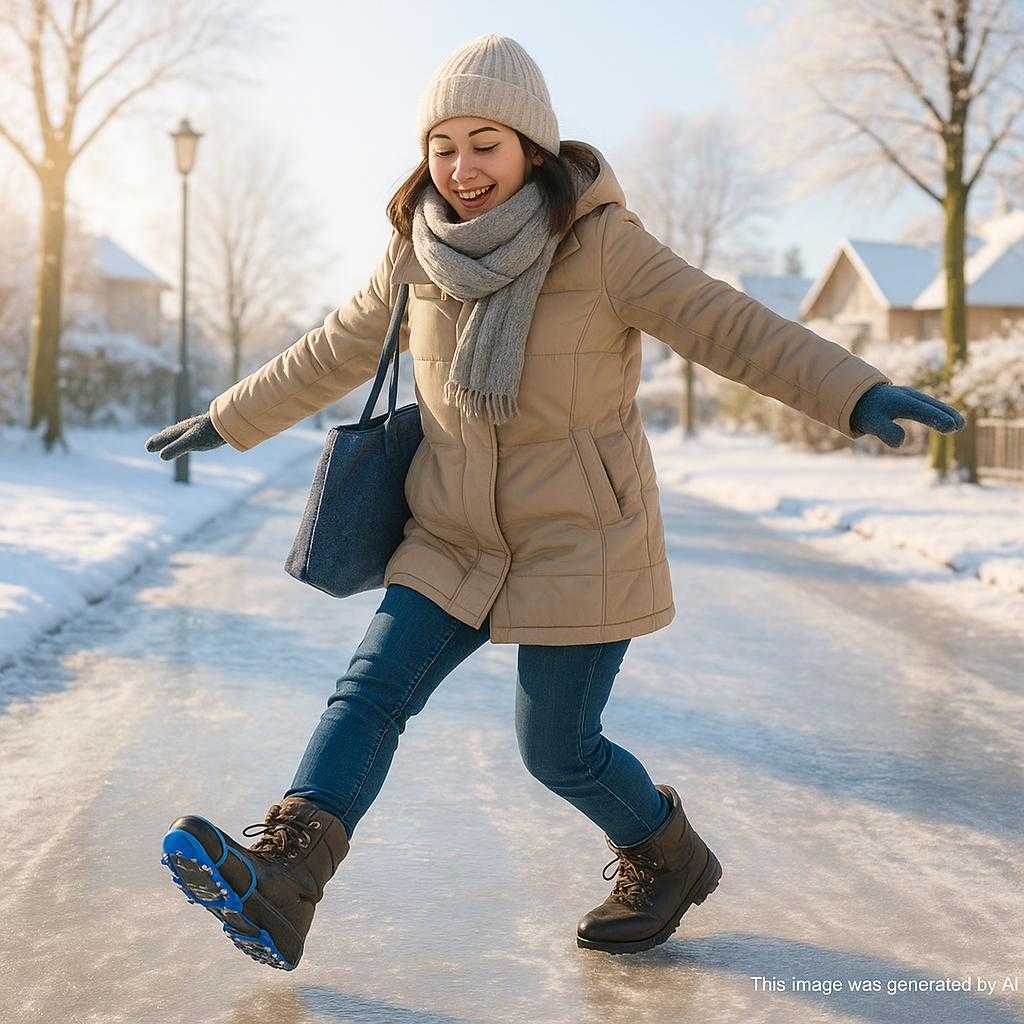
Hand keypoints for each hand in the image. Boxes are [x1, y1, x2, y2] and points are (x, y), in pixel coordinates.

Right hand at [145, 413, 227, 459]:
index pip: (165, 437)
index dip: (157, 443)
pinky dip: (187, 439)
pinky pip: (193, 435)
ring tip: (169, 441)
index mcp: (181, 430)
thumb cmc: (209, 432)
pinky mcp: (207, 432)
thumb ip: (176, 447)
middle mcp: (187, 428)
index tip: (148, 448)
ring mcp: (197, 429)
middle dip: (162, 440)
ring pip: (181, 434)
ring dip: (173, 439)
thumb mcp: (191, 441)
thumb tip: (161, 456)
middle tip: (152, 445)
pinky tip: (193, 440)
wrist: (230, 421)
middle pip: (171, 435)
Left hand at [849, 383, 965, 447]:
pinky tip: (949, 420)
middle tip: (959, 426)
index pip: (921, 410)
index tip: (951, 427)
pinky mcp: (911, 398)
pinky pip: (929, 404)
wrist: (859, 395)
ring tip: (959, 425)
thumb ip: (886, 432)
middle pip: (931, 405)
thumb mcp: (872, 423)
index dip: (936, 418)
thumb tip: (900, 441)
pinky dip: (939, 411)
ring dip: (946, 413)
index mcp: (899, 401)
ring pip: (932, 404)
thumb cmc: (867, 412)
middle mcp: (908, 395)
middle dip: (945, 414)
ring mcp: (911, 395)